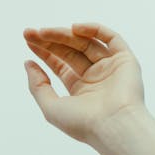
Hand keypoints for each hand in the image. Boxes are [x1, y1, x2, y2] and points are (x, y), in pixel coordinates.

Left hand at [23, 22, 146, 146]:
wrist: (113, 126)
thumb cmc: (82, 123)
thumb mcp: (50, 106)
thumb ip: (37, 86)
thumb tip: (28, 64)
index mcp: (80, 90)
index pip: (60, 64)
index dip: (44, 51)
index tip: (28, 39)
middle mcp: (96, 78)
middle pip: (70, 51)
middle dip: (50, 40)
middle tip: (30, 32)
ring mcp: (111, 68)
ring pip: (86, 43)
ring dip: (65, 34)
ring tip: (44, 31)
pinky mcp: (126, 61)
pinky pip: (111, 38)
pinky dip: (94, 29)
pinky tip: (74, 28)